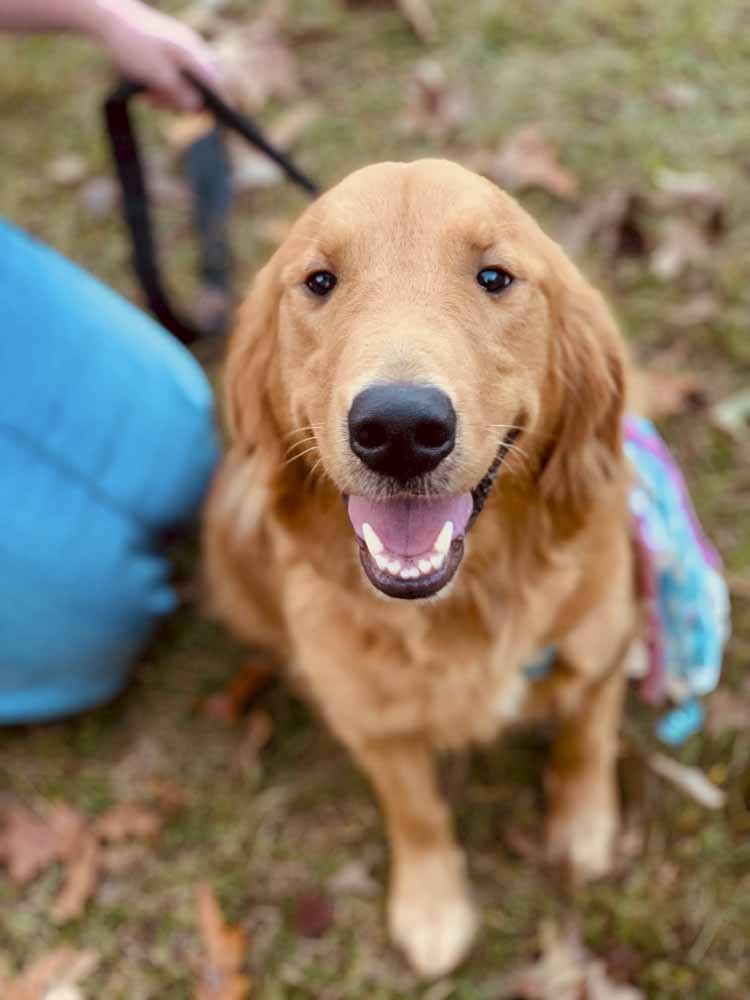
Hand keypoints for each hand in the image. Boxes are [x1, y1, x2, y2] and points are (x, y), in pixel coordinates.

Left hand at [87, 0, 218, 110]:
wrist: (108, 19)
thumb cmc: (134, 46)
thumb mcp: (159, 76)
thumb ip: (180, 93)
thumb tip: (197, 107)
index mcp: (193, 53)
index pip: (215, 83)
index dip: (208, 102)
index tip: (193, 115)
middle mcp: (191, 48)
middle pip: (199, 84)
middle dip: (181, 99)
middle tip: (158, 103)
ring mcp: (179, 47)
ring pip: (184, 80)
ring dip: (168, 93)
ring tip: (148, 96)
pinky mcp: (166, 48)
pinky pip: (172, 73)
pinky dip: (161, 83)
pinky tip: (146, 87)